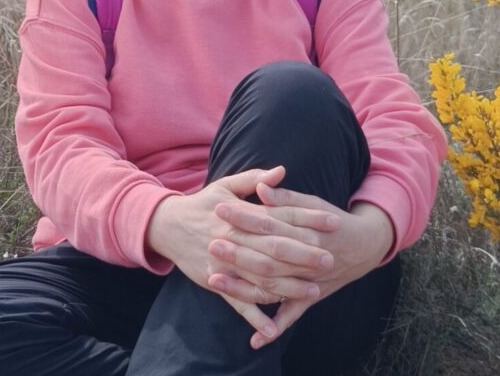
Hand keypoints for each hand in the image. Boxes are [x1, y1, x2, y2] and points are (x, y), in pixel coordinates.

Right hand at [146, 166, 334, 339]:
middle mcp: (235, 239)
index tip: (333, 221)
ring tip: (314, 290)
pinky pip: (238, 302)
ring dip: (288, 287)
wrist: (167, 226)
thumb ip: (254, 179)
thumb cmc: (202, 204)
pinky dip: (255, 317)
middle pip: (274, 248)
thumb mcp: (225, 185)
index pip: (281, 215)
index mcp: (242, 214)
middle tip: (330, 259)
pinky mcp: (216, 282)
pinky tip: (274, 329)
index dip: (308, 218)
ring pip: (261, 277)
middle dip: (303, 255)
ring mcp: (226, 263)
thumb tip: (281, 170)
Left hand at [209, 183, 393, 348]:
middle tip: (211, 244)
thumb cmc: (331, 221)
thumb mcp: (312, 204)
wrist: (365, 246)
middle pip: (268, 256)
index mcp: (306, 231)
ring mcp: (308, 281)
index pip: (269, 223)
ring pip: (273, 286)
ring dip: (243, 286)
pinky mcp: (310, 297)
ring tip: (213, 279)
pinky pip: (291, 315)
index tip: (220, 209)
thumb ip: (285, 198)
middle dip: (238, 251)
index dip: (244, 216)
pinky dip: (273, 329)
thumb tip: (261, 188)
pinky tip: (253, 341)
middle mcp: (307, 259)